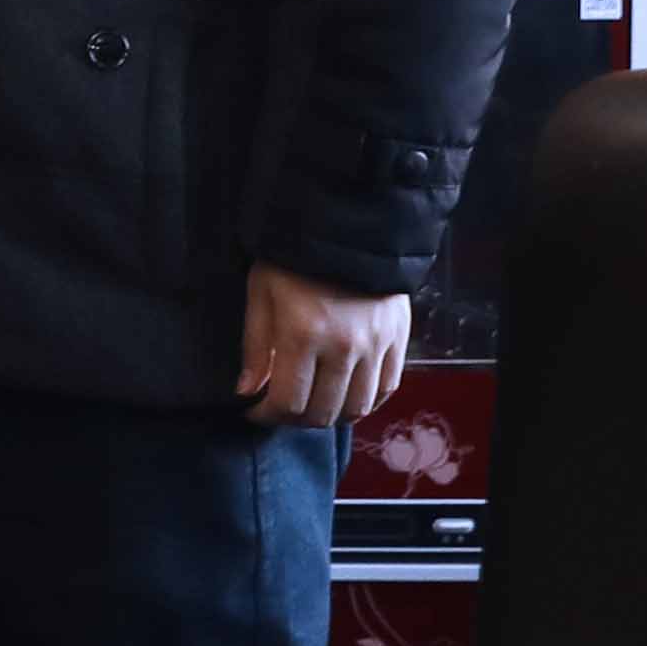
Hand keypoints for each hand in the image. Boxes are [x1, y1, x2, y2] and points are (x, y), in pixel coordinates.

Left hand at [237, 261, 411, 428]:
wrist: (346, 227)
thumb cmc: (293, 259)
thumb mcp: (260, 294)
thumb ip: (254, 347)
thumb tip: (247, 392)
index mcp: (303, 336)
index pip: (288, 402)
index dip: (267, 416)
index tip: (255, 411)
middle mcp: (344, 348)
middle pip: (323, 412)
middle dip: (296, 419)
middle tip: (281, 410)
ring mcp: (376, 346)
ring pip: (358, 407)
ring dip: (332, 415)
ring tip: (313, 405)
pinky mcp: (399, 340)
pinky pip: (388, 389)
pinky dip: (367, 402)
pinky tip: (347, 397)